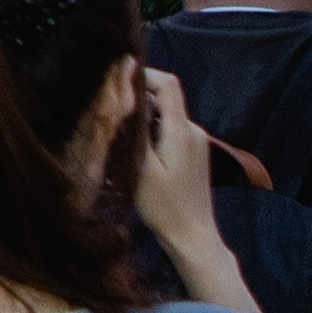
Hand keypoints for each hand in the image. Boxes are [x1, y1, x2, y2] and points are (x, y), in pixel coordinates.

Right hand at [134, 64, 229, 268]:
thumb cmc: (164, 206)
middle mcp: (194, 131)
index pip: (167, 83)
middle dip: (138, 103)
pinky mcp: (194, 154)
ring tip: (124, 144)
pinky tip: (140, 157)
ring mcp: (197, 142)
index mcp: (182, 131)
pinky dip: (153, 135)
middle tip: (114, 122)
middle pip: (164, 99)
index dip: (143, 75)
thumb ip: (135, 130)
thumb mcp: (142, 168)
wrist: (192, 237)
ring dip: (143, 122)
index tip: (118, 84)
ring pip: (165, 117)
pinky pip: (170, 132)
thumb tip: (126, 98)